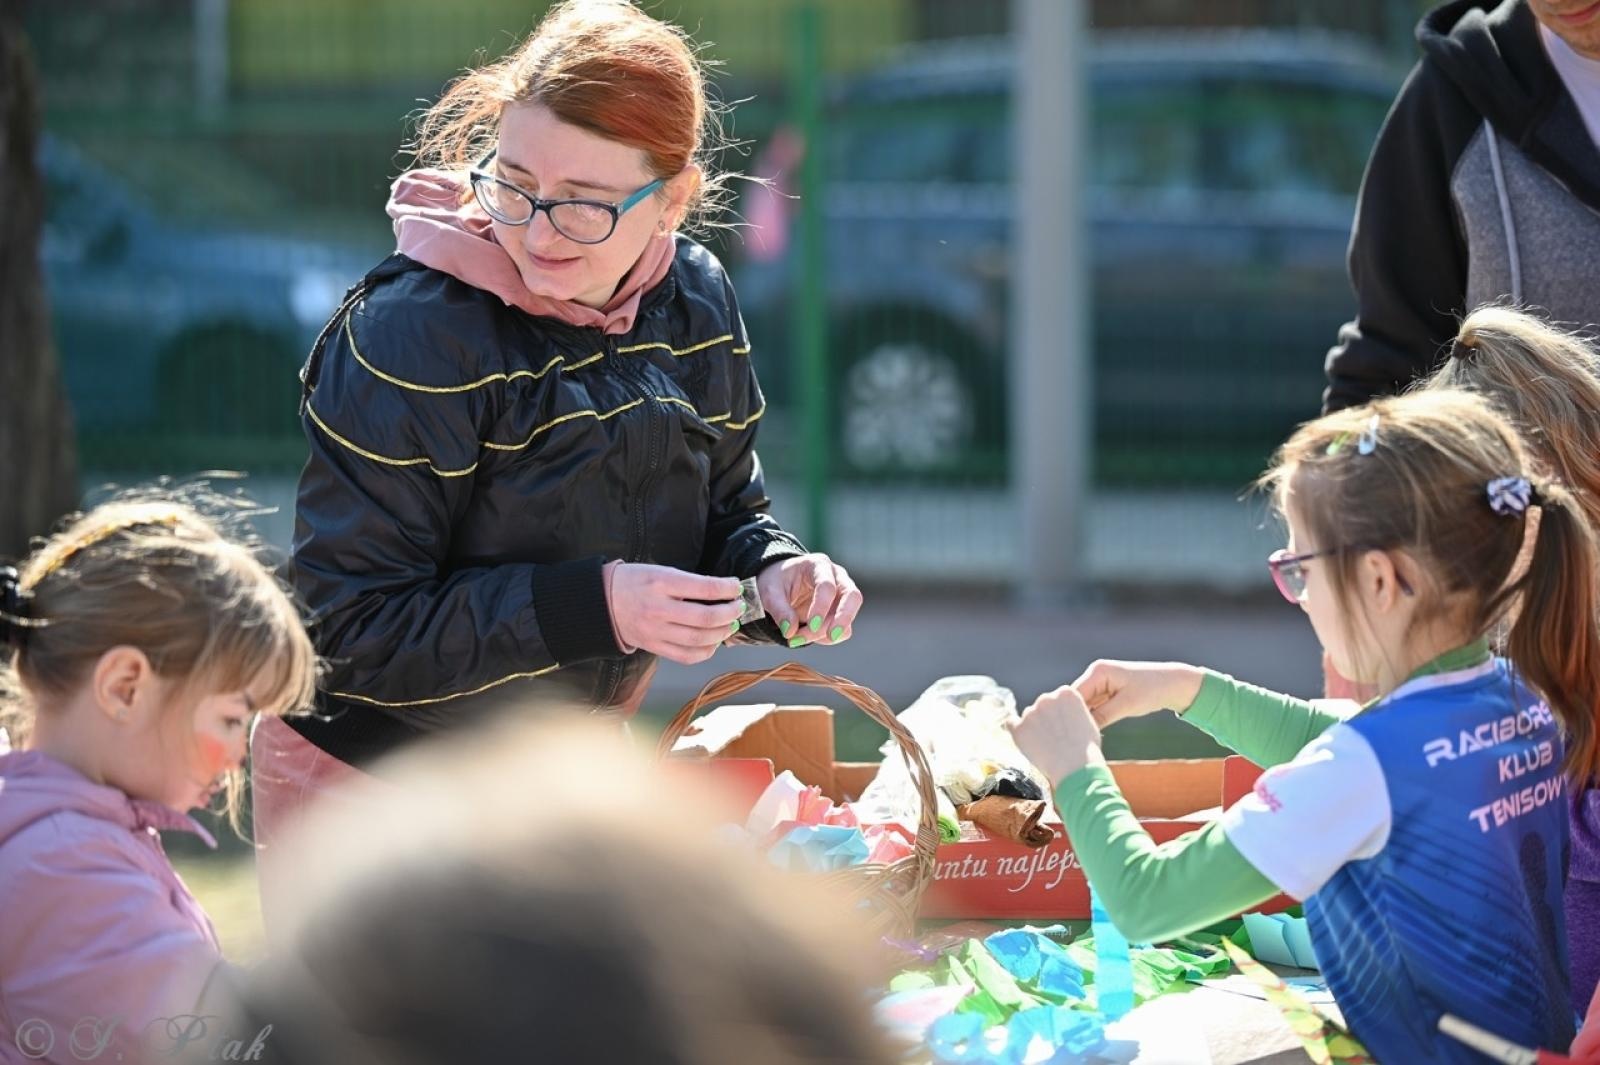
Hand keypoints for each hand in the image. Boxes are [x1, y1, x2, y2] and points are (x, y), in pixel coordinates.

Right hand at [604, 563, 743, 664]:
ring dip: (722, 633)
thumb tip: (722, 592)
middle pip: (705, 617)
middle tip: (739, 607)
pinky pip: (687, 656)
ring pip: (699, 639)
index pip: (704, 587)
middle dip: (730, 613)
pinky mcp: (654, 647)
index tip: (737, 586)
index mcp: (661, 583)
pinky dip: (706, 651)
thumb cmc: (634, 582)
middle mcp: (659, 609)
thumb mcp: (659, 571)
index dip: (727, 588)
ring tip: (731, 624)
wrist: (602, 602)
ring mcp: (656, 631)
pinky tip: (714, 642)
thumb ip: (688, 583)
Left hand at [756, 553, 861, 647]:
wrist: (780, 584)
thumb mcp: (769, 591)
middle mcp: (836, 578)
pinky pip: (844, 630)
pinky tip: (806, 637)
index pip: (828, 585)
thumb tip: (790, 631)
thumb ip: (779, 609)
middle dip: (843, 618)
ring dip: (826, 633)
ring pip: (849, 617)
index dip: (822, 606)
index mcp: (818, 565)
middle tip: (830, 636)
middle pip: (853, 596)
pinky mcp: (840, 613)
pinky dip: (827, 638)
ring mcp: (842, 596)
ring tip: (798, 638)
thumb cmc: (776, 582)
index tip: (811, 625)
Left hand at [1010, 685, 1104, 788]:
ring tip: (1045, 745)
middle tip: (1053, 737)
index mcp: (1066, 692)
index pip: (1057, 697)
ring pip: (1029, 716)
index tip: (1062, 725)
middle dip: (1046, 718)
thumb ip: (1072, 711)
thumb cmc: (1086, 749)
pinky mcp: (1019, 727)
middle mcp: (1046, 698)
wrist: (1076, 767)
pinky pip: (1011, 724)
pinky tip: (1026, 740)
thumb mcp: (1087, 720)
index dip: (1059, 713)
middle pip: (1042, 705)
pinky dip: (1018, 730)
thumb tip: (1062, 714)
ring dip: (1034, 726)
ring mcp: (1031, 712)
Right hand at [1070, 659, 1205, 729]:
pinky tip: (1090, 732)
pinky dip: (1093, 718)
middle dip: (1075, 717)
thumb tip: (1081, 729)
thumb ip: (1102, 716)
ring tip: (1081, 737)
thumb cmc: (1151, 690)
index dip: (1069, 713)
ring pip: (1084, 705)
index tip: (1068, 733)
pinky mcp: (1106, 691)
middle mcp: (1096, 674)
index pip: (1074, 694)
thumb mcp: (1127, 705)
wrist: (1172, 684)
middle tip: (1073, 738)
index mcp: (1098, 671)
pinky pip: (1093, 706)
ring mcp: (1100, 682)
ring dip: (1084, 719)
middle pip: (1077, 699)